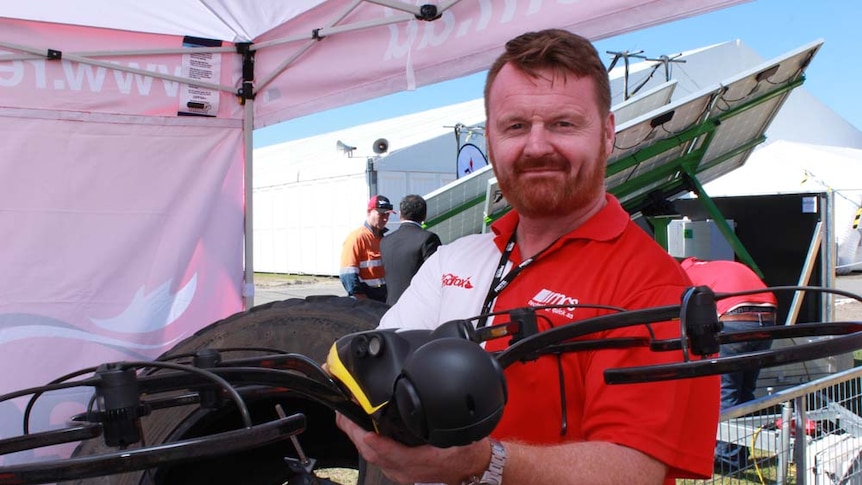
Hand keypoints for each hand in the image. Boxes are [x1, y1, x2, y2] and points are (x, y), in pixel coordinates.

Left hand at [335, 413, 488, 484]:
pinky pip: (379, 458)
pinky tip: (364, 430)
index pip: (389, 452)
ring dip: (358, 437)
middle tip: (343, 413)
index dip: (373, 441)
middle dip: (354, 433)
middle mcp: (407, 471)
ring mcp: (402, 473)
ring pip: (372, 457)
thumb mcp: (462, 436)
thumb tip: (441, 407)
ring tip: (349, 418)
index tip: (361, 428)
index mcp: (420, 463)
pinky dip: (368, 443)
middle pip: (372, 453)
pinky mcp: (402, 470)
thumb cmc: (469, 456)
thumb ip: (448, 424)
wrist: (476, 472)